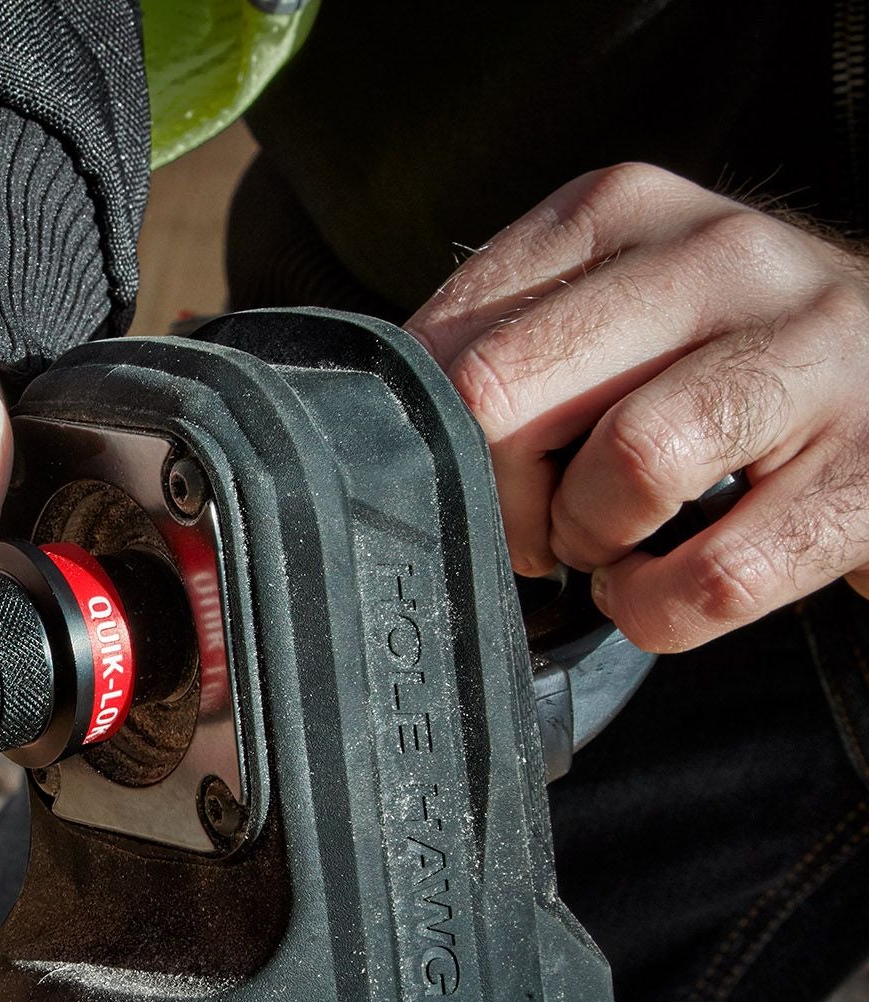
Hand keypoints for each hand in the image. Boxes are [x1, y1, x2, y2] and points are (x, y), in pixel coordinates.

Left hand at [407, 162, 868, 651]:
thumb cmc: (715, 361)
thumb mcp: (608, 311)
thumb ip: (499, 346)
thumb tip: (371, 438)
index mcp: (622, 208)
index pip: (444, 339)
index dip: (432, 441)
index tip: (480, 476)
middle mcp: (720, 256)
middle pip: (504, 395)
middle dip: (495, 496)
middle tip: (530, 528)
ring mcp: (812, 354)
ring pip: (626, 466)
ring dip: (587, 543)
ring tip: (609, 546)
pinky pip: (713, 576)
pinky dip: (658, 611)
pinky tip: (665, 590)